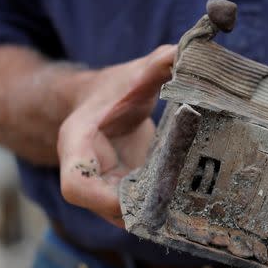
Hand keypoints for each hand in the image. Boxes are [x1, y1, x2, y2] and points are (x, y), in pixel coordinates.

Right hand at [57, 45, 175, 226]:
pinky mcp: (124, 195)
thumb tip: (189, 51)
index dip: (102, 199)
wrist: (99, 102)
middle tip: (180, 208)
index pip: (77, 184)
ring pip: (125, 216)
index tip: (138, 198)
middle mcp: (88, 173)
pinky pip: (140, 210)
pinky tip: (191, 205)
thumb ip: (159, 63)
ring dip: (156, 215)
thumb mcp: (134, 73)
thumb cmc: (113, 88)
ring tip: (191, 210)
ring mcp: (105, 188)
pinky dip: (162, 210)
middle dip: (142, 212)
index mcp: (78, 144)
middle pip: (105, 210)